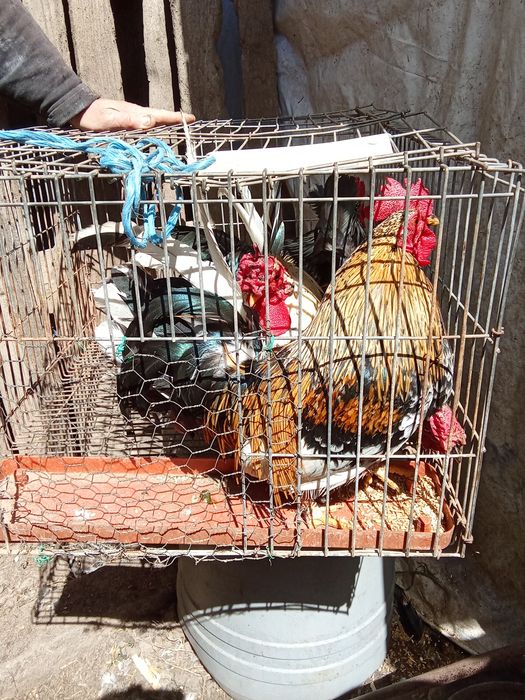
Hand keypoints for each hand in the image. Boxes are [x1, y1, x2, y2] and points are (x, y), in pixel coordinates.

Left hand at [70, 98, 195, 130]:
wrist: (77, 110)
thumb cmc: (92, 116)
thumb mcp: (110, 120)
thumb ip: (129, 120)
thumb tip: (150, 121)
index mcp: (135, 113)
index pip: (160, 115)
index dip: (175, 118)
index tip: (191, 119)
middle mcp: (136, 115)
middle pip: (160, 118)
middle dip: (175, 121)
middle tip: (189, 124)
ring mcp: (131, 118)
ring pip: (153, 122)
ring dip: (165, 125)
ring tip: (177, 129)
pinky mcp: (125, 123)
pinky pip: (144, 127)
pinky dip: (154, 129)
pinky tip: (155, 133)